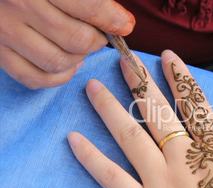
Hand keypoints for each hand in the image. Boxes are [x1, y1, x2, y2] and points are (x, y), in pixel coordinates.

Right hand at [0, 0, 133, 88]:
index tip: (125, 25)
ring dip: (78, 58)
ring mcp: (5, 33)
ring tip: (81, 47)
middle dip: (97, 41)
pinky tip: (67, 65)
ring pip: (58, 62)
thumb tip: (121, 21)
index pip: (89, 7)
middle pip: (77, 39)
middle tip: (99, 36)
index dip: (113, 20)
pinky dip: (58, 78)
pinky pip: (34, 78)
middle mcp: (18, 7)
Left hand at [67, 50, 212, 187]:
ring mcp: (159, 185)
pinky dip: (91, 158)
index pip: (196, 104)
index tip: (168, 57)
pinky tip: (73, 138)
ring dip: (109, 110)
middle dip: (139, 83)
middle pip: (157, 113)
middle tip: (124, 60)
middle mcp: (184, 161)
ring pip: (129, 137)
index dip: (181, 78)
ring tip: (92, 88)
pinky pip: (111, 179)